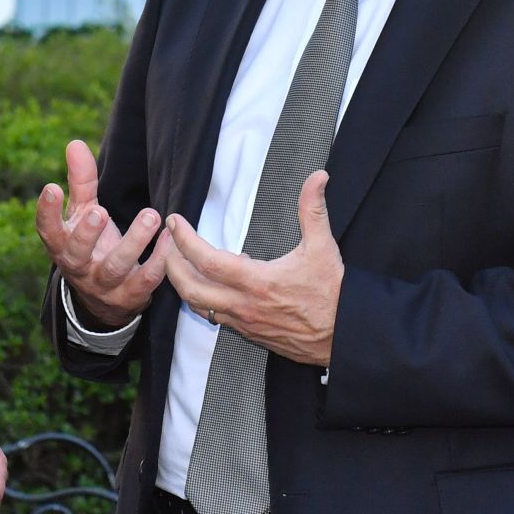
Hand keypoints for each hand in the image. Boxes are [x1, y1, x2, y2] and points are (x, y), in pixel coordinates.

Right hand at [36, 140, 166, 327]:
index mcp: (62, 245)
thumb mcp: (82, 213)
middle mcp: (79, 267)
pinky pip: (145, 280)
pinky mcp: (131, 296)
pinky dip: (159, 260)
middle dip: (88, 233)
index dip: (46, 211)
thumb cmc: (91, 245)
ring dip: (134, 242)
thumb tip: (74, 144)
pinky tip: (170, 238)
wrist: (104, 299)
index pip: (48, 230)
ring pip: (115, 266)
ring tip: (150, 216)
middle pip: (77, 253)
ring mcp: (104, 284)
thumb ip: (81, 182)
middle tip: (101, 212)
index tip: (51, 187)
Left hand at [161, 170, 343, 364]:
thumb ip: (313, 210)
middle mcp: (245, 306)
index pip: (207, 260)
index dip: (185, 240)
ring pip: (199, 306)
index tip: (174, 221)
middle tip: (166, 244)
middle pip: (190, 289)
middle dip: (171, 265)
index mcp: (258, 282)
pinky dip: (205, 300)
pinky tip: (211, 285)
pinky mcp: (251, 334)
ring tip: (179, 262)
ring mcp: (245, 323)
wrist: (347, 336)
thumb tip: (318, 177)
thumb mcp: (323, 247)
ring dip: (184, 284)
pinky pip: (216, 318)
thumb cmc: (334, 293)